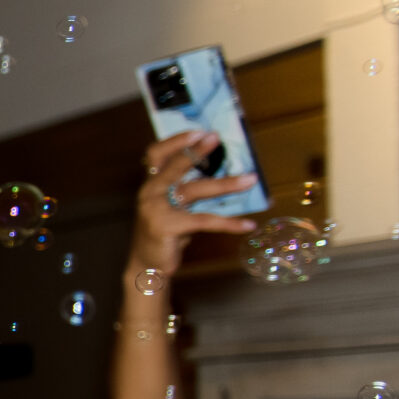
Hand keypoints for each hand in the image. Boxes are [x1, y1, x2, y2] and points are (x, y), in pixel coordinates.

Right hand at [132, 131, 258, 278]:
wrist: (148, 266)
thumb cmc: (166, 233)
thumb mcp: (173, 206)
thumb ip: (186, 189)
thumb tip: (222, 171)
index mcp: (151, 184)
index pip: (156, 154)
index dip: (175, 141)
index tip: (198, 132)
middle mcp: (150, 193)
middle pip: (174, 166)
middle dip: (197, 151)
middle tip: (216, 138)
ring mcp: (156, 210)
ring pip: (194, 190)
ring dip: (225, 184)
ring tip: (250, 179)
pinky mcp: (168, 227)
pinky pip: (204, 221)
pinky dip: (229, 223)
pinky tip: (248, 224)